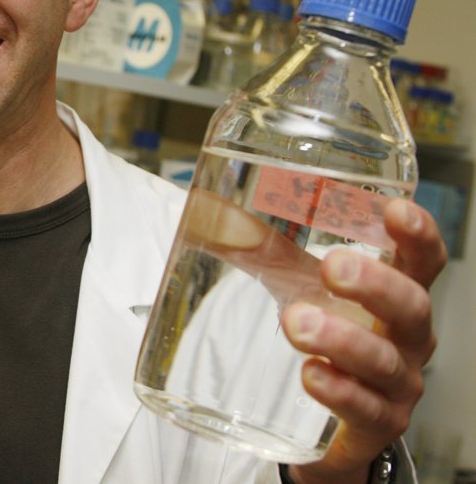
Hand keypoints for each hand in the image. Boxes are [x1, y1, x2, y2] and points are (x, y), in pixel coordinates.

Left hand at [282, 198, 446, 483]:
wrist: (335, 422)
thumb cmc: (329, 336)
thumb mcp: (301, 289)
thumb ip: (265, 250)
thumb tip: (213, 214)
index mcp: (398, 295)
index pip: (423, 261)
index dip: (418, 236)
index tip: (395, 212)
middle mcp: (407, 339)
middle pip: (411, 307)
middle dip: (375, 285)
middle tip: (332, 267)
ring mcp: (397, 384)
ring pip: (381, 360)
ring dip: (341, 339)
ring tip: (296, 322)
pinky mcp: (376, 424)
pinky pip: (366, 409)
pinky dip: (340, 391)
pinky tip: (312, 376)